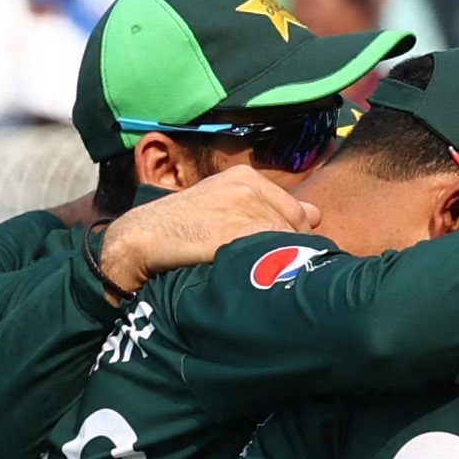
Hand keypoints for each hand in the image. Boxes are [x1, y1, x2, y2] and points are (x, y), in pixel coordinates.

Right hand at [98, 167, 317, 292]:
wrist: (140, 238)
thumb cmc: (182, 229)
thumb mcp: (225, 207)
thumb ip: (268, 209)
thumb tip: (317, 215)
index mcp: (246, 178)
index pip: (297, 212)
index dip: (294, 241)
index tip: (284, 258)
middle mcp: (246, 187)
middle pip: (296, 228)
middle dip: (291, 252)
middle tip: (274, 272)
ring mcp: (240, 207)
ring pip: (287, 242)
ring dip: (282, 264)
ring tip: (266, 279)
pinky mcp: (232, 231)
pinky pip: (272, 252)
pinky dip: (272, 269)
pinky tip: (260, 281)